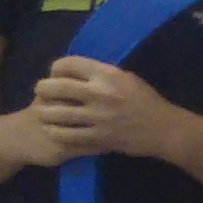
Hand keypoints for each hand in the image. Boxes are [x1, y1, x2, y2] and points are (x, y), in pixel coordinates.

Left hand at [31, 55, 183, 165]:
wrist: (163, 129)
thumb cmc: (146, 100)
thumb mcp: (127, 78)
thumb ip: (102, 74)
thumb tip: (77, 71)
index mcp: (107, 74)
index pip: (70, 64)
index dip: (56, 67)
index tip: (54, 73)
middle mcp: (100, 94)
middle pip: (57, 87)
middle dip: (43, 88)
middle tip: (39, 91)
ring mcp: (98, 118)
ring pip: (58, 114)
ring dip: (45, 113)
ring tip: (41, 112)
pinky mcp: (99, 138)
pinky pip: (69, 136)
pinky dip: (56, 133)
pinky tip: (52, 131)